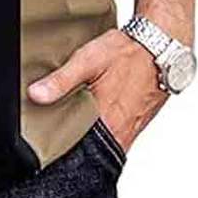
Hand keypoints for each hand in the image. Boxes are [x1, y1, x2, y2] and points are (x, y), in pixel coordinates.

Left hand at [26, 29, 164, 152]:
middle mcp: (123, 132)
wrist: (161, 45)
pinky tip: (95, 113)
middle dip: (74, 144)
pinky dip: (104, 128)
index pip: (80, 152)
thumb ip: (61, 80)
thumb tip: (36, 95)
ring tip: (73, 122)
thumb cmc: (127, 52)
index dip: (61, 148)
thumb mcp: (88, 61)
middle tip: (57, 131)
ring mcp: (133, 128)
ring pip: (106, 143)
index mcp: (108, 123)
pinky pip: (117, 133)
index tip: (45, 145)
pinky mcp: (139, 121)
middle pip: (92, 151)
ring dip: (90, 136)